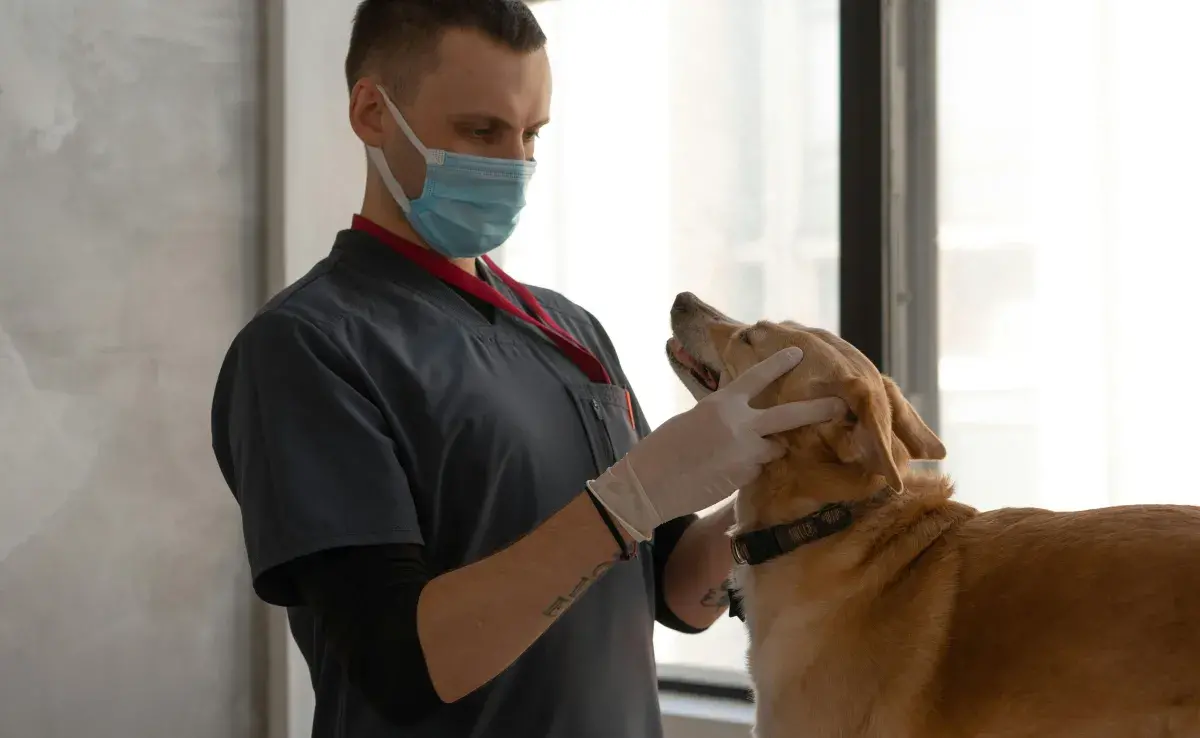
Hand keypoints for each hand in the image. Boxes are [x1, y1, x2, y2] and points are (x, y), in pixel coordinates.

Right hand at [587, 347, 845, 540]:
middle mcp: (740, 425)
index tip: (800, 353)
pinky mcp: (745, 477)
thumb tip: (739, 418)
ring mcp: (746, 454)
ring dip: (766, 449)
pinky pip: (757, 469)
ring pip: (774, 447)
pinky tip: (721, 474)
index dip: (779, 364)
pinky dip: (746, 469)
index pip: (757, 377)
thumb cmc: (662, 449)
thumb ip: (721, 415)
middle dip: (818, 410)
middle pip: (789, 416)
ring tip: (733, 455)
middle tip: (841, 405)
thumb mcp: (693, 420)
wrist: (650, 484)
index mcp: (722, 404)